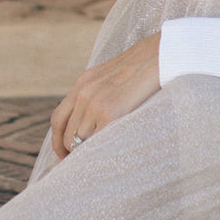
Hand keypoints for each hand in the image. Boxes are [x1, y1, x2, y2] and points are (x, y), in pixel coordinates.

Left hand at [50, 32, 161, 158]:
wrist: (162, 53)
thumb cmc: (145, 65)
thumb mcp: (112, 74)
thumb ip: (98, 92)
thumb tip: (94, 120)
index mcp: (82, 82)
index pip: (58, 119)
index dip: (58, 141)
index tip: (64, 154)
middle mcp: (84, 93)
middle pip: (67, 134)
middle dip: (71, 152)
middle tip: (80, 166)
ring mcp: (95, 102)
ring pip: (80, 140)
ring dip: (86, 153)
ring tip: (97, 162)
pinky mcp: (111, 112)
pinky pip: (96, 140)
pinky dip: (98, 151)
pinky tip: (107, 156)